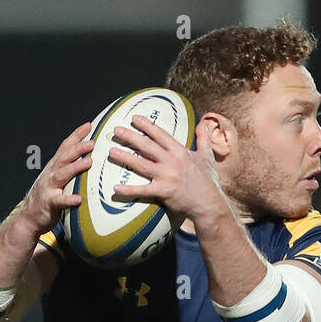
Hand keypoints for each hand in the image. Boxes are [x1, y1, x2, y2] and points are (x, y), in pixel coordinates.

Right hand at [18, 123, 94, 235]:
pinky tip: (78, 199)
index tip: (89, 125)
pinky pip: (59, 201)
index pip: (65, 147)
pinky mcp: (49, 203)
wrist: (29, 217)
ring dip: (76, 167)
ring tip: (89, 162)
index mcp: (54, 166)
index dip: (76, 135)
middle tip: (92, 142)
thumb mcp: (58, 179)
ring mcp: (49, 187)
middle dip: (78, 148)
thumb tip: (91, 160)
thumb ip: (70, 169)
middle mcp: (51, 173)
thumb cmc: (48, 197)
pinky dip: (68, 199)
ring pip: (62, 174)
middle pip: (64, 157)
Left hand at [106, 117, 225, 224]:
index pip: (160, 134)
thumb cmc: (208, 180)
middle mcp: (171, 161)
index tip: (134, 118)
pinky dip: (129, 190)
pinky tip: (115, 188)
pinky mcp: (163, 192)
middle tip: (116, 130)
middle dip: (130, 137)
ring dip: (125, 158)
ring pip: (141, 164)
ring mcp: (166, 176)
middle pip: (146, 146)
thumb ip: (203, 138)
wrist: (209, 203)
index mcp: (180, 151)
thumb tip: (203, 122)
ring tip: (111, 152)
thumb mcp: (207, 156)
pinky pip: (142, 190)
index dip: (146, 125)